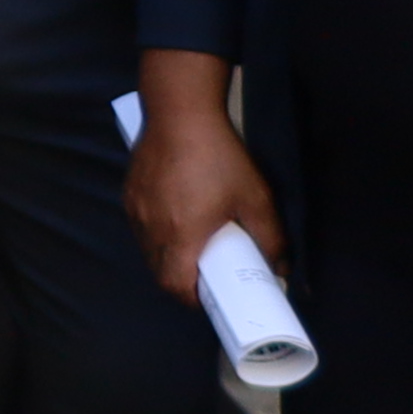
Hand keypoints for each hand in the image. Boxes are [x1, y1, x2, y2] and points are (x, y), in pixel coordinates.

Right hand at [124, 59, 282, 303]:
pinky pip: (141, 227)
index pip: (176, 286)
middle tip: (206, 277)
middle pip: (159, 272)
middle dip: (181, 283)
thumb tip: (281, 269)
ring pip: (148, 250)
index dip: (192, 300)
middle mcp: (153, 228)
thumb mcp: (256, 198)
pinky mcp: (130, 194)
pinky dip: (157, 235)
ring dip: (168, 259)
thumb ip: (271, 238)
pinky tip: (175, 219)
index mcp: (182, 235)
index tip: (210, 299)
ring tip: (192, 248)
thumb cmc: (219, 157)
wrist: (180, 113)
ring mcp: (137, 210)